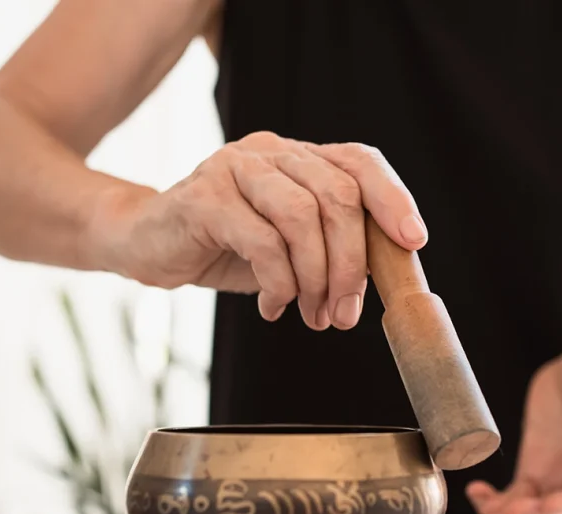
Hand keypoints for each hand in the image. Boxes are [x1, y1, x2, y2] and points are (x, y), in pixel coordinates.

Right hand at [94, 131, 427, 329]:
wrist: (148, 243)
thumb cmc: (227, 246)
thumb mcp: (289, 246)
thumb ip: (331, 248)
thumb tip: (386, 278)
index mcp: (299, 158)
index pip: (360, 162)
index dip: (393, 199)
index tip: (413, 243)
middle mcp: (272, 151)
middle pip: (338, 196)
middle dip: (352, 264)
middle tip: (346, 313)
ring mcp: (234, 167)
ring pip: (302, 217)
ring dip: (318, 278)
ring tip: (313, 315)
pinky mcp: (203, 197)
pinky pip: (262, 242)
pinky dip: (279, 284)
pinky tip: (274, 307)